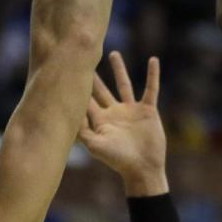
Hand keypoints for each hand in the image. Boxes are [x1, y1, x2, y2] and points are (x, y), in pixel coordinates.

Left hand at [77, 53, 167, 194]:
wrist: (143, 168)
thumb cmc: (118, 160)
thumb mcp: (95, 146)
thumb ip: (82, 130)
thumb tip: (69, 111)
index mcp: (100, 120)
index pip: (85, 99)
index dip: (77, 85)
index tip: (68, 68)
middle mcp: (114, 112)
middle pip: (101, 88)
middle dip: (92, 74)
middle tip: (83, 55)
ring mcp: (131, 110)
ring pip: (124, 84)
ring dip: (119, 69)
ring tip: (112, 53)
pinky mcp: (148, 110)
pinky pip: (151, 88)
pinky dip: (153, 75)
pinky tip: (153, 60)